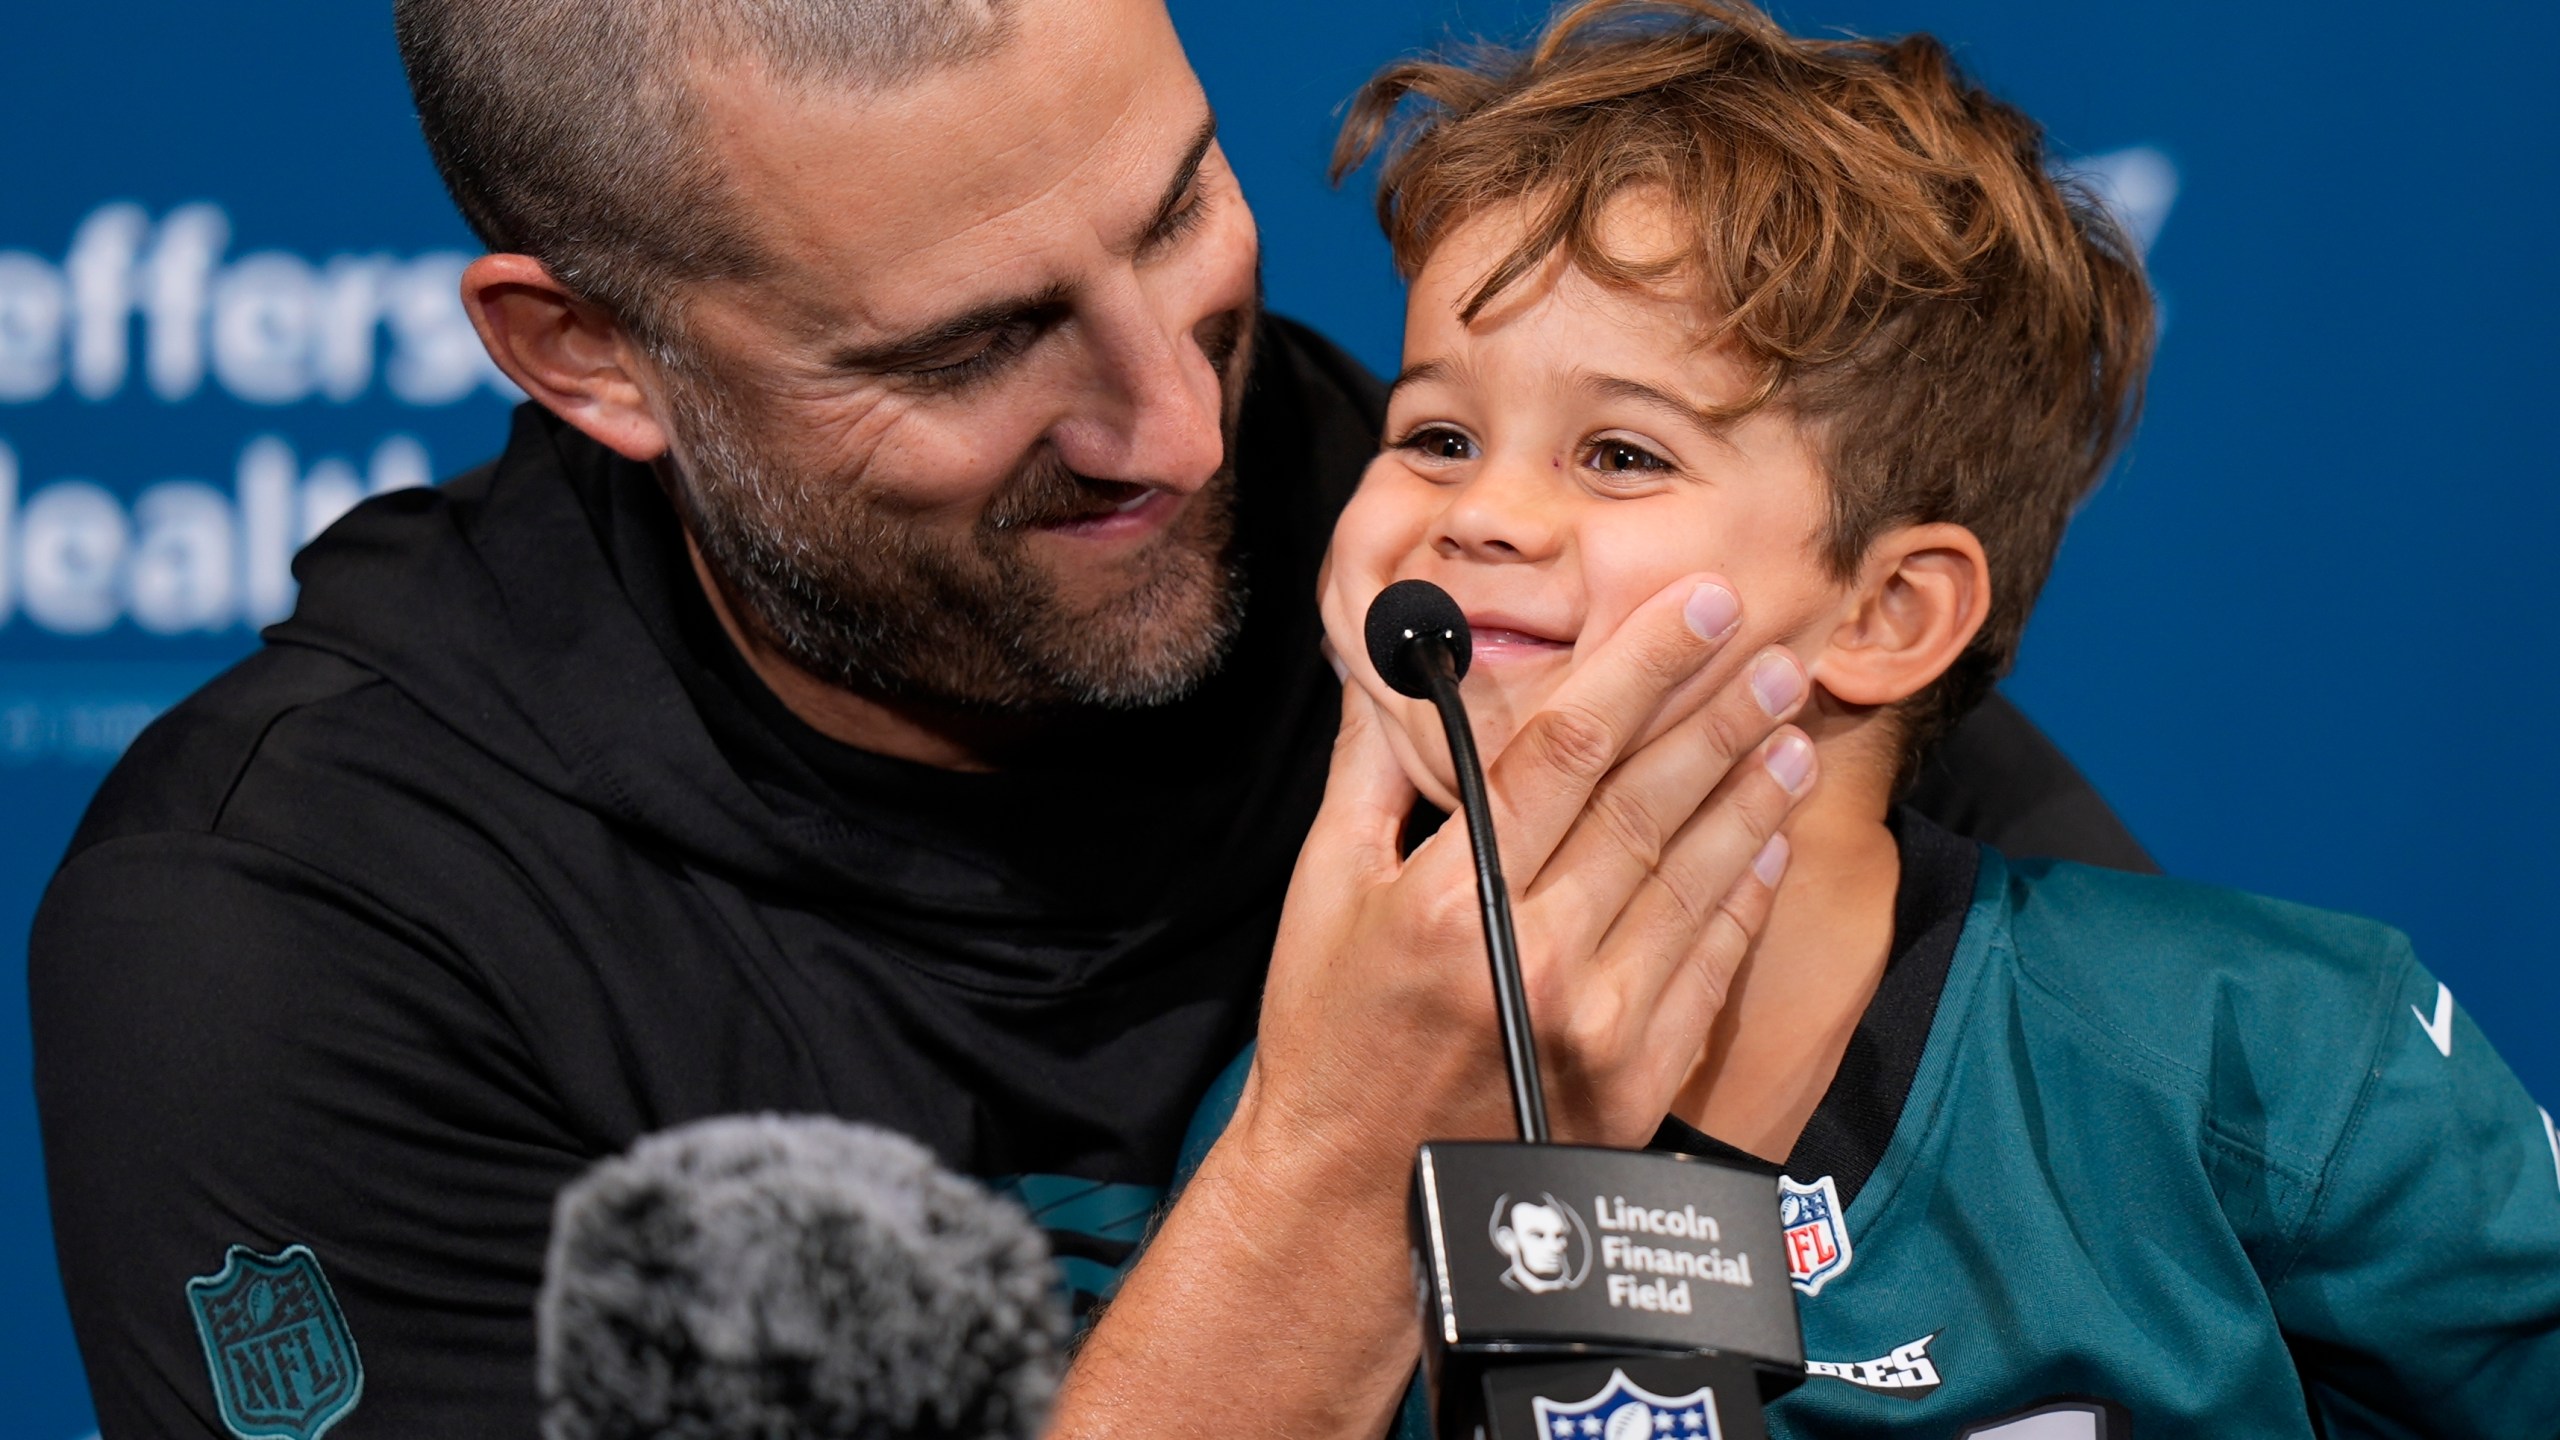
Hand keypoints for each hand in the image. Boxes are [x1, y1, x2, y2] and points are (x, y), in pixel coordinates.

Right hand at [1244, 573, 1810, 1167]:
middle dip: (1718, 713)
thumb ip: (1372, 775)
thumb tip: (1397, 674)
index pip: (1567, 749)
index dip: (1640, 666)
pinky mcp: (1639, 1077)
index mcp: (1452, 902)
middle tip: (1772, 647)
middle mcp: (1536, 957)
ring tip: (1788, 726)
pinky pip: (1711, 962)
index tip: (1691, 606)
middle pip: (1649, 802)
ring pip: (1696, 875)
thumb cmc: (1330, 1043)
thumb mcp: (1324, 896)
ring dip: (1751, 793)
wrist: (1355, 1204)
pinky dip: (1745, 893)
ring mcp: (1599, 1023)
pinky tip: (1767, 840)